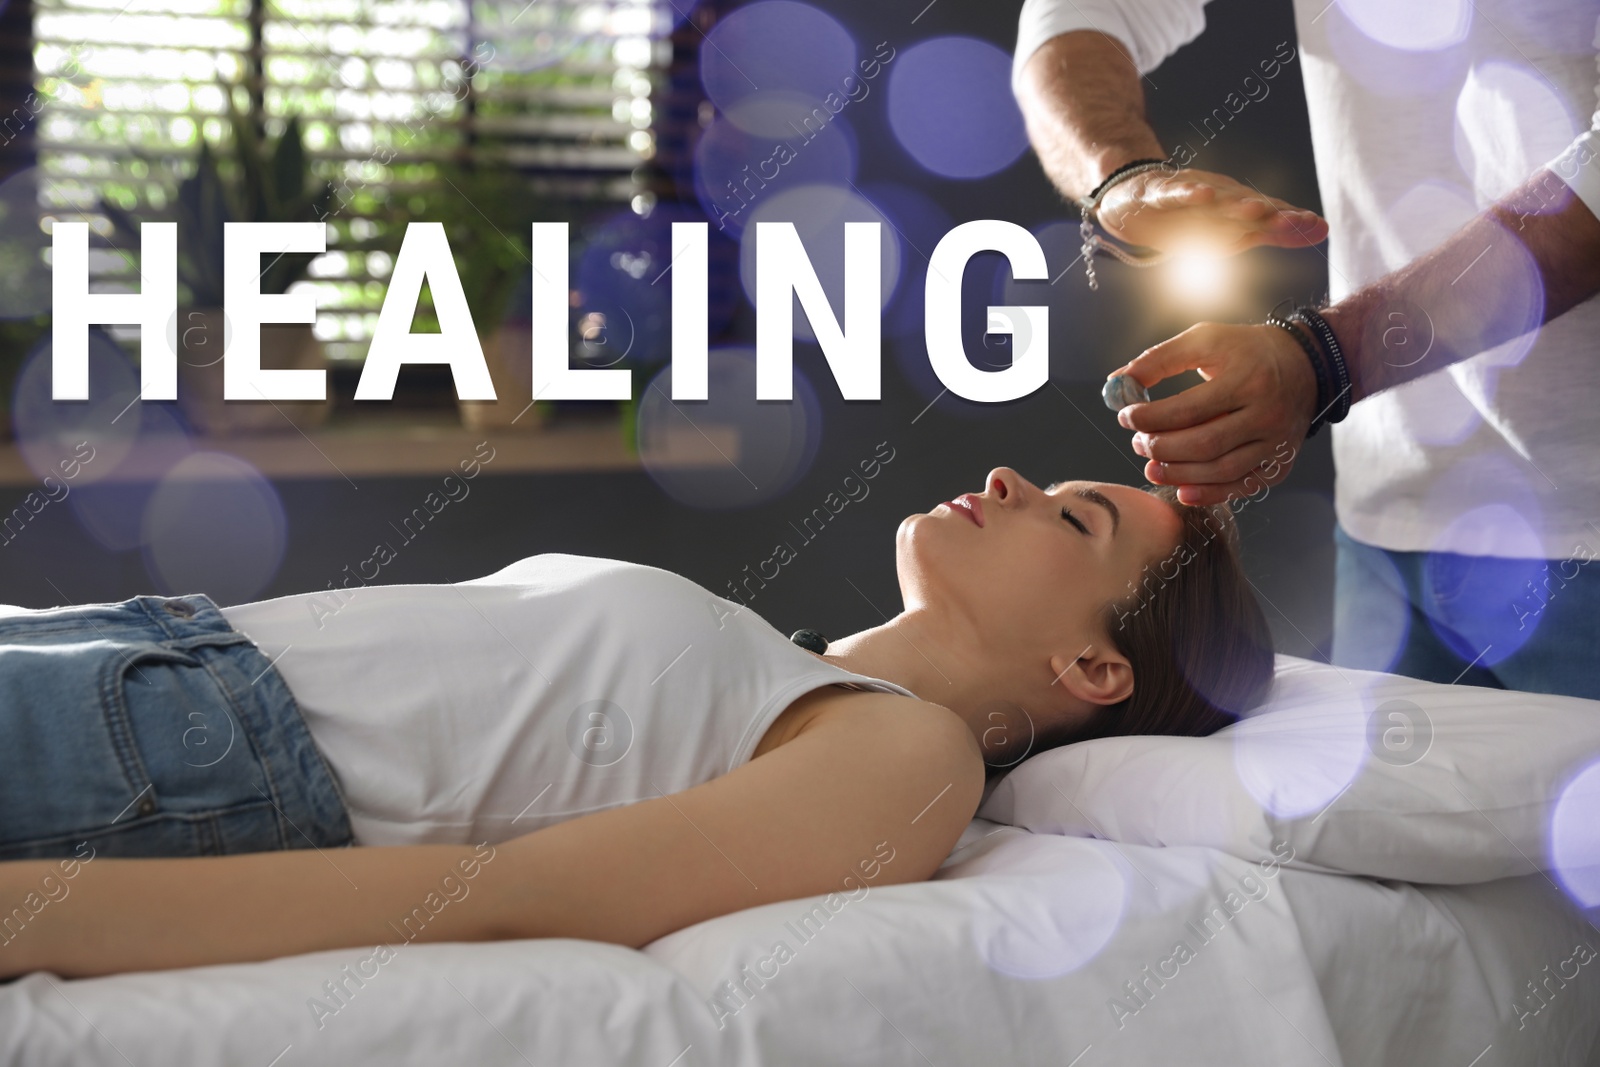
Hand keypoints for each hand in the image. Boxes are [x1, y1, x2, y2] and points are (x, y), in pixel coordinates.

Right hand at [1096, 168, 1327, 253]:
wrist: (1138, 200)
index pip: (1269, 216)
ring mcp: (1191, 193)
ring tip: (1256, 209)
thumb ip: (1276, 232)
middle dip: (1272, 214)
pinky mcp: (1161, 193)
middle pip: (1248, 207)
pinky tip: (1202, 194)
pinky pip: (1176, 193)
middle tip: (1296, 220)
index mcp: (1238, 211)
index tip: (1319, 227)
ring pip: (1215, 200)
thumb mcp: (1234, 232)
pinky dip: (1188, 192)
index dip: (1292, 221)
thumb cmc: (1191, 217)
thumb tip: (1323, 230)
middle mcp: (1220, 198)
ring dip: (1235, 203)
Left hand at [1108, 322, 1319, 505]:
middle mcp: (1266, 414)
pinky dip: (1210, 494)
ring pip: (1221, 471)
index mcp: (1247, 379)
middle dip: (1162, 449)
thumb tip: (1117, 383)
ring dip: (1179, 475)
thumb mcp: (1205, 340)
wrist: (1306, 364)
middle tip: (1138, 444)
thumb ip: (1159, 359)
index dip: (1150, 418)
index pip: (1188, 409)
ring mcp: (1276, 443)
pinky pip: (1243, 486)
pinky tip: (1182, 491)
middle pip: (1204, 444)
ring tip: (1151, 467)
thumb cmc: (1246, 350)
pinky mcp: (1280, 463)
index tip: (1126, 417)